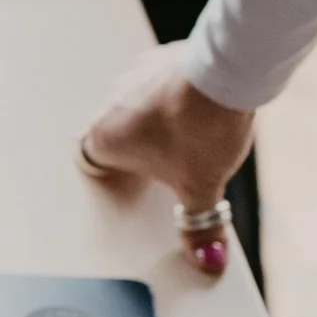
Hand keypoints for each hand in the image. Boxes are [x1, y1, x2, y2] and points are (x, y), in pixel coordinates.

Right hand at [76, 42, 255, 272]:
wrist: (227, 73)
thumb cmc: (200, 129)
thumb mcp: (202, 188)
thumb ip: (199, 226)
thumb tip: (206, 259)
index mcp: (104, 139)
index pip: (90, 160)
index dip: (111, 171)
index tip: (131, 180)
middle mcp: (109, 104)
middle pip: (113, 133)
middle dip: (138, 149)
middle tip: (168, 165)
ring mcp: (132, 75)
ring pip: (133, 105)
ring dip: (153, 119)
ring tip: (190, 134)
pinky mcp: (158, 57)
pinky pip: (156, 82)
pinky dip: (171, 95)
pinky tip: (199, 107)